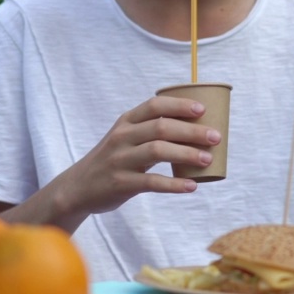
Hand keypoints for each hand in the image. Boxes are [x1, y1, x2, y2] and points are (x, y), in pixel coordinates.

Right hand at [57, 94, 221, 216]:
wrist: (78, 187)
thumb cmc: (113, 160)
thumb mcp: (125, 138)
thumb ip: (151, 132)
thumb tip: (196, 131)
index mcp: (126, 121)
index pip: (155, 105)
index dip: (180, 105)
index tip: (202, 110)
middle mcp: (122, 137)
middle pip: (161, 128)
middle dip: (191, 131)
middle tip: (215, 137)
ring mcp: (120, 160)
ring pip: (157, 151)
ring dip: (187, 154)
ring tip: (208, 159)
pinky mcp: (120, 183)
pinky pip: (152, 182)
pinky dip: (174, 184)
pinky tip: (192, 186)